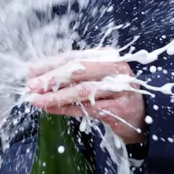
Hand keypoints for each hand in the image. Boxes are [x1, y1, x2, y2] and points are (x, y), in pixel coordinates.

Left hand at [26, 52, 147, 144]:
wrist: (143, 117)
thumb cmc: (114, 95)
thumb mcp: (95, 79)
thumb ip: (71, 75)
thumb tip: (36, 72)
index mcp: (106, 56)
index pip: (73, 56)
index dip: (50, 63)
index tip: (29, 70)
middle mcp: (115, 68)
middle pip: (78, 69)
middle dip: (52, 77)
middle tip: (31, 85)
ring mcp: (120, 88)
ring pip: (83, 90)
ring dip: (56, 96)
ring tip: (37, 100)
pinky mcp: (121, 108)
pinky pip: (90, 108)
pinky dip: (68, 108)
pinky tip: (53, 110)